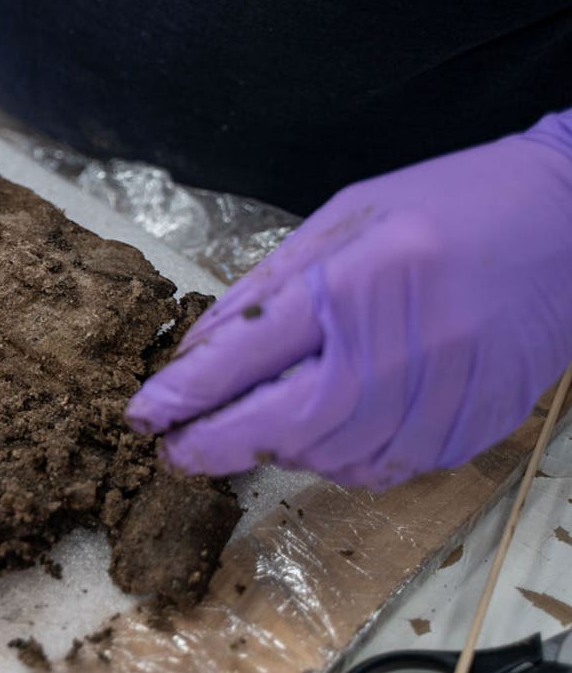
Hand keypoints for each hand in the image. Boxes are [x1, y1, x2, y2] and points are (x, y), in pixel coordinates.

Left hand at [127, 111, 571, 487]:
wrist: (569, 220)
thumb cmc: (447, 205)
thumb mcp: (344, 220)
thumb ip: (268, 288)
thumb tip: (197, 351)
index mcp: (361, 278)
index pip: (250, 352)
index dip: (186, 392)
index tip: (142, 414)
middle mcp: (404, 343)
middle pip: (286, 421)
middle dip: (217, 444)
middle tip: (174, 452)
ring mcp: (446, 393)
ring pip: (333, 456)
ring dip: (278, 453)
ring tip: (251, 433)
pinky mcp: (474, 426)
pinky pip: (386, 467)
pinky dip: (340, 460)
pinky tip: (324, 436)